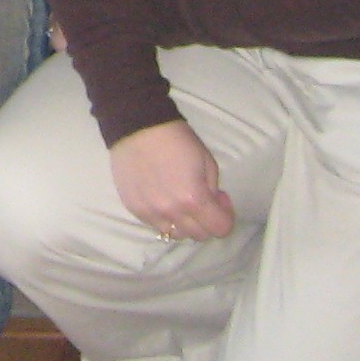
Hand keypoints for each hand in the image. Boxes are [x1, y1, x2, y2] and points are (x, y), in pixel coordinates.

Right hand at [108, 117, 234, 242]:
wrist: (138, 125)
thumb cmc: (178, 139)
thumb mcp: (208, 162)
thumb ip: (213, 190)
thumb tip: (211, 205)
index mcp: (194, 199)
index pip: (220, 229)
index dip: (226, 216)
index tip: (220, 199)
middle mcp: (171, 212)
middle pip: (199, 235)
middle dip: (206, 221)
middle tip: (202, 200)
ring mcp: (150, 212)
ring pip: (175, 234)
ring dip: (183, 223)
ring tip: (180, 203)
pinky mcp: (134, 208)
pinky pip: (155, 224)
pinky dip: (163, 217)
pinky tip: (162, 198)